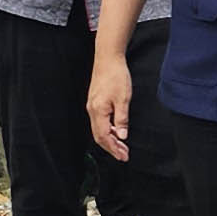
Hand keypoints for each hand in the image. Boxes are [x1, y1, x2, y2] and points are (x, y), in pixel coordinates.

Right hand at [87, 44, 131, 162]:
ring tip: (122, 145)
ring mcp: (92, 106)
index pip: (104, 137)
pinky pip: (100, 121)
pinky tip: (117, 130)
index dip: (114, 149)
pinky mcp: (95, 101)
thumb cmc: (116, 75)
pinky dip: (108, 130)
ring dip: (110, 139)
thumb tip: (122, 136)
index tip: (123, 156)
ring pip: (99, 129)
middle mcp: (92, 110)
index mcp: (98, 111)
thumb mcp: (123, 99)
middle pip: (99, 136)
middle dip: (111, 148)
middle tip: (124, 155)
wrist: (108, 58)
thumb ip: (122, 119)